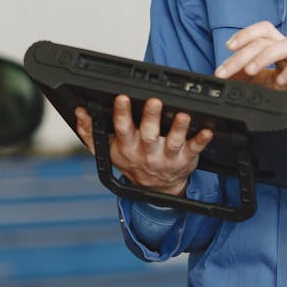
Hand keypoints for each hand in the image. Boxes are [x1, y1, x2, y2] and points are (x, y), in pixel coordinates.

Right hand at [73, 95, 213, 196]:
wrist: (156, 189)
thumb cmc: (132, 162)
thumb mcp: (107, 150)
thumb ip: (90, 132)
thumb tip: (79, 112)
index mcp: (127, 146)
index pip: (122, 127)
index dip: (121, 113)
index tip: (122, 97)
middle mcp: (147, 151)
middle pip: (148, 133)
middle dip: (150, 117)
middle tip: (154, 101)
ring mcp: (167, 156)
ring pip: (172, 141)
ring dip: (178, 128)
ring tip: (183, 114)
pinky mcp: (185, 159)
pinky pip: (194, 149)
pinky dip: (201, 140)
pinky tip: (207, 130)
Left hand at [214, 21, 286, 128]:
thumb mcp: (269, 84)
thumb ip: (249, 78)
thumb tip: (226, 77)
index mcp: (279, 49)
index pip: (262, 31)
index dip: (245, 34)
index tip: (227, 47)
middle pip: (266, 40)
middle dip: (242, 54)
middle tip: (224, 71)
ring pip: (285, 45)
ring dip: (263, 57)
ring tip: (249, 71)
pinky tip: (280, 81)